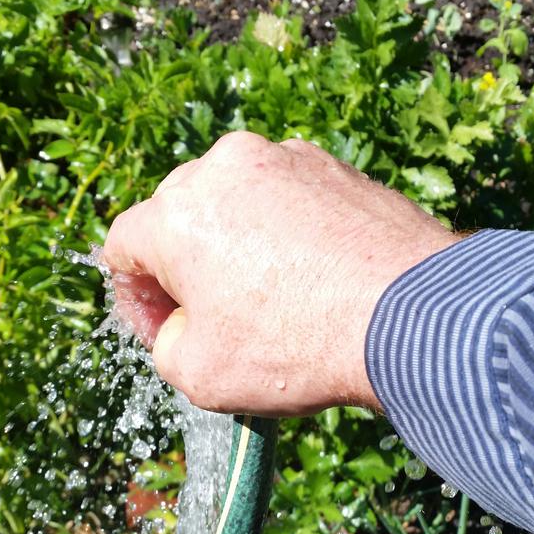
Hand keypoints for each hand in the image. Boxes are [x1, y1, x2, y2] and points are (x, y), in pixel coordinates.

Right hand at [103, 132, 462, 415]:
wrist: (410, 315)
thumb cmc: (296, 347)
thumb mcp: (200, 375)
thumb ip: (166, 346)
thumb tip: (182, 327)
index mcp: (175, 213)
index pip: (123, 248)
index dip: (135, 299)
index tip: (164, 332)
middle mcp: (224, 168)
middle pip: (179, 216)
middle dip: (185, 268)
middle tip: (211, 319)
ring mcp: (285, 159)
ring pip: (238, 203)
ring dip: (238, 246)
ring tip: (271, 300)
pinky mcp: (336, 166)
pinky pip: (290, 199)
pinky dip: (288, 234)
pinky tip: (314, 280)